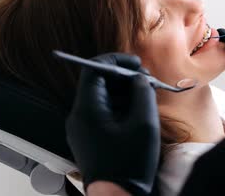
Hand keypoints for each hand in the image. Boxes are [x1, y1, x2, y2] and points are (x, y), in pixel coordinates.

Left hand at [65, 53, 159, 194]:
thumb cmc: (130, 164)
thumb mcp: (143, 123)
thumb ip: (142, 93)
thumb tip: (140, 79)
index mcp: (87, 110)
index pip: (93, 70)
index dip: (116, 61)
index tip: (136, 63)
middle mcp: (78, 116)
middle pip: (98, 83)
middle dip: (123, 77)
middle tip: (146, 80)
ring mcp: (81, 128)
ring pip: (101, 97)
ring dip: (123, 92)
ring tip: (146, 97)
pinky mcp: (88, 137)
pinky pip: (102, 111)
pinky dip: (119, 106)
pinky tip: (138, 111)